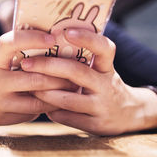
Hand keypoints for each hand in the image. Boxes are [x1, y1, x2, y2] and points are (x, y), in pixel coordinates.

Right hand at [0, 30, 72, 125]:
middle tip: (77, 72)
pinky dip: (43, 109)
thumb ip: (13, 58)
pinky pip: (29, 115)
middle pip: (34, 78)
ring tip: (73, 90)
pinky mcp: (1, 119)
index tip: (53, 37)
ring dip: (57, 96)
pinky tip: (53, 104)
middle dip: (59, 76)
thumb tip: (48, 50)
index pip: (11, 43)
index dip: (33, 38)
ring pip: (36, 102)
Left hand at [20, 28, 156, 134]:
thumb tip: (44, 46)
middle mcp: (107, 85)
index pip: (104, 48)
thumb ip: (82, 62)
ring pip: (69, 99)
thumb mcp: (101, 71)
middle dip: (49, 66)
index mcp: (107, 68)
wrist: (130, 115)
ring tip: (29, 87)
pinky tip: (41, 106)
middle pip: (77, 72)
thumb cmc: (104, 86)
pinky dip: (52, 112)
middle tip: (26, 63)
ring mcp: (102, 106)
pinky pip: (68, 118)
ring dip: (46, 93)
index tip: (66, 31)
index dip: (87, 38)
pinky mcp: (96, 124)